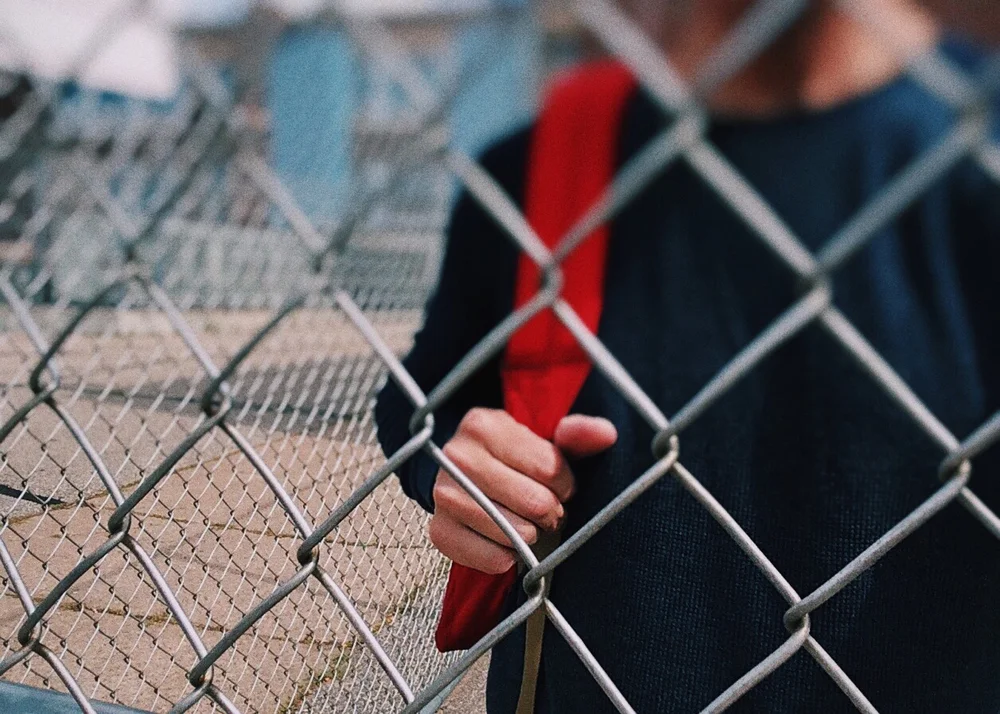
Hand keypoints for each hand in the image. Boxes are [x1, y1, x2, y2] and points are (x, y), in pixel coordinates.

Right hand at [429, 409, 617, 573]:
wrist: (468, 480)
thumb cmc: (516, 459)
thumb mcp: (547, 439)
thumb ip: (579, 435)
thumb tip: (605, 434)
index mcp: (483, 424)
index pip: (548, 467)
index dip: (565, 483)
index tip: (558, 484)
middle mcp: (456, 456)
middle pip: (534, 501)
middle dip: (551, 512)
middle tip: (546, 509)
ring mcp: (443, 494)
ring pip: (514, 532)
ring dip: (532, 535)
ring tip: (529, 524)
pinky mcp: (439, 530)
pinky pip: (491, 558)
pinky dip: (508, 558)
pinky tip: (509, 543)